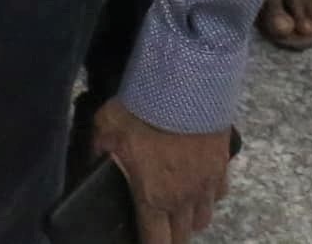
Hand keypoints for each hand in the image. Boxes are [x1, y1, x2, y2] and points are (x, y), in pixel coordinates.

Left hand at [89, 101, 234, 240]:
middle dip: (169, 236)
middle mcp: (183, 199)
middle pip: (181, 236)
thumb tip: (88, 165)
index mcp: (153, 197)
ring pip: (202, 219)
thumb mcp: (105, 129)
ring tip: (177, 209)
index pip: (156, 243)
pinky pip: (218, 194)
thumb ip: (97, 154)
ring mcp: (207, 184)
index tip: (142, 241)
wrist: (185, 84)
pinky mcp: (223, 166)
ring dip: (189, 219)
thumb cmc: (141, 109)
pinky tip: (198, 185)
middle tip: (157, 227)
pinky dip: (207, 195)